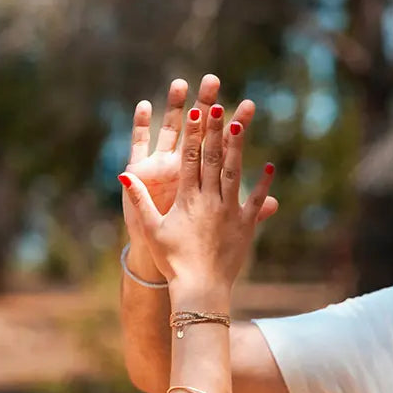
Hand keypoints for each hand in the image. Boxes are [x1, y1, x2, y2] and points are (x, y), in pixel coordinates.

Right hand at [119, 104, 275, 292]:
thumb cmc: (173, 261)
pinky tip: (269, 166)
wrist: (200, 288)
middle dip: (215, 130)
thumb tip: (123, 174)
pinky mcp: (244, 226)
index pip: (189, 160)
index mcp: (186, 199)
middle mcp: (209, 201)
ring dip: (237, 147)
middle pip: (212, 159)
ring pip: (233, 173)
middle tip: (218, 105)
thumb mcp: (152, 229)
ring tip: (241, 123)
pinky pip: (255, 202)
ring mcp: (228, 212)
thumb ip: (140, 200)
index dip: (193, 135)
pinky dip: (262, 184)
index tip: (197, 113)